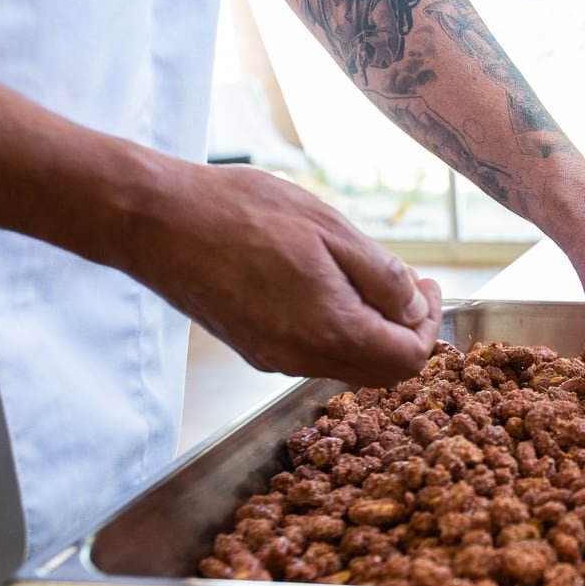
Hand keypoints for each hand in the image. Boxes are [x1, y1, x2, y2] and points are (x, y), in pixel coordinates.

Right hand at [121, 163, 442, 385]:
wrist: (156, 221)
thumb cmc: (243, 214)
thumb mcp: (332, 230)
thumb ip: (382, 277)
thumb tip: (414, 306)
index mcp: (330, 332)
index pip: (407, 359)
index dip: (428, 325)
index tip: (427, 285)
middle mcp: (301, 360)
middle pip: (380, 371)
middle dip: (405, 332)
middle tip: (409, 284)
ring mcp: (272, 359)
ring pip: (347, 364)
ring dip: (371, 330)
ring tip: (368, 277)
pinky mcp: (252, 348)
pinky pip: (313, 353)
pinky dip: (337, 329)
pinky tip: (329, 286)